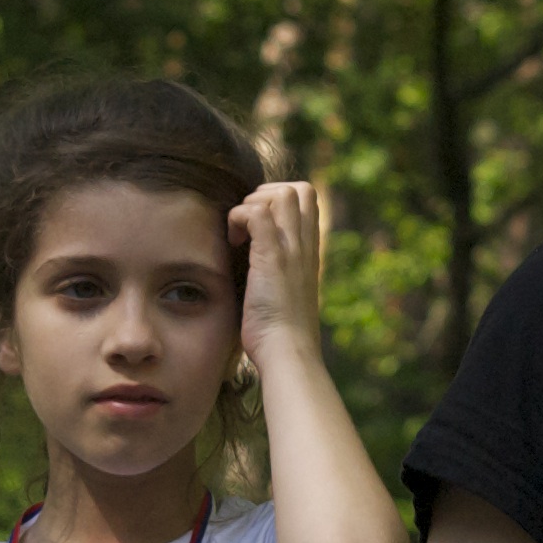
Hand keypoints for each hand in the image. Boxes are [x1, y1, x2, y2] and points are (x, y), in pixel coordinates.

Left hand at [228, 181, 328, 370]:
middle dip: (266, 194)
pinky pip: (256, 212)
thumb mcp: (285, 295)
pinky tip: (232, 242)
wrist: (288, 353)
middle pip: (299, 189)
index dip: (280, 199)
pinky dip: (238, 217)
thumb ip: (278, 274)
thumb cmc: (280, 334)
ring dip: (252, 204)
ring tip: (240, 233)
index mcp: (310, 252)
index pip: (308, 200)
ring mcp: (291, 249)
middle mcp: (305, 246)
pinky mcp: (272, 256)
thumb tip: (259, 271)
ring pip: (281, 194)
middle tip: (247, 225)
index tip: (258, 225)